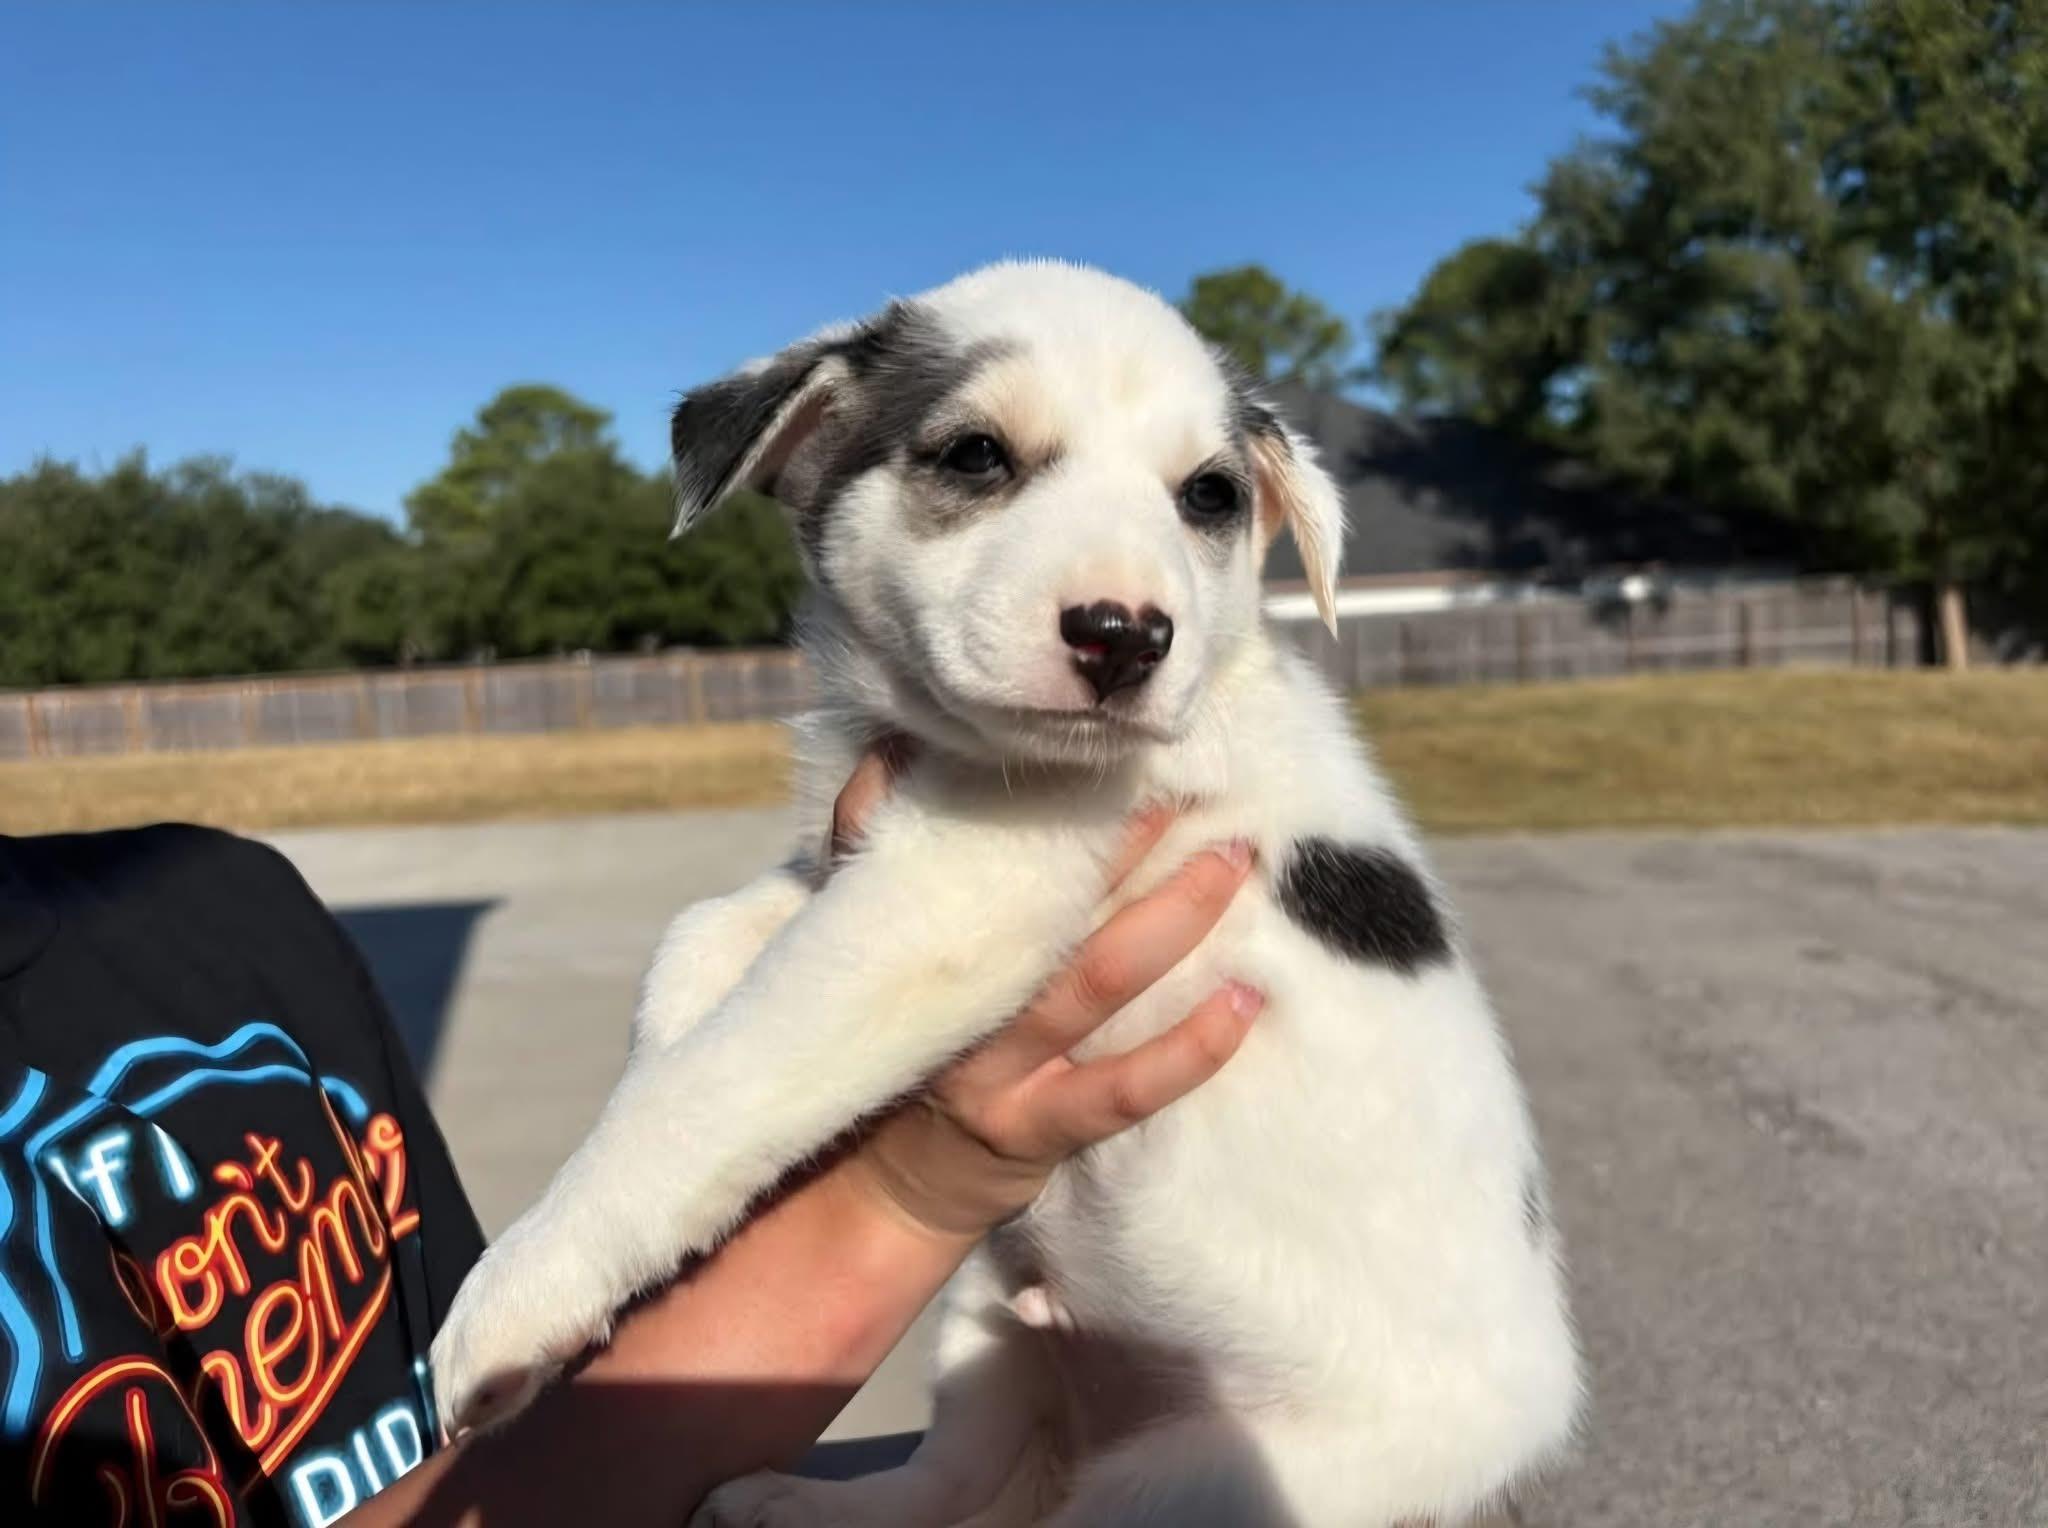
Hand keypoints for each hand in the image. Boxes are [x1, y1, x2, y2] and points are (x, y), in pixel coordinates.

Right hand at [823, 738, 1260, 1239]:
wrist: (878, 1185)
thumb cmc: (901, 1037)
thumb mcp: (870, 941)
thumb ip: (876, 844)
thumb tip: (901, 750)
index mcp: (920, 937)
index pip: (981, 849)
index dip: (1045, 796)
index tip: (1111, 751)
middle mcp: (959, 1000)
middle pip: (1053, 906)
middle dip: (1129, 843)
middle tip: (1197, 790)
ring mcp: (999, 1070)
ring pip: (1098, 981)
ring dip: (1176, 917)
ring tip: (1234, 864)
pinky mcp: (1037, 1132)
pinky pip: (1126, 1089)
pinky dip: (1193, 1046)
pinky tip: (1246, 1000)